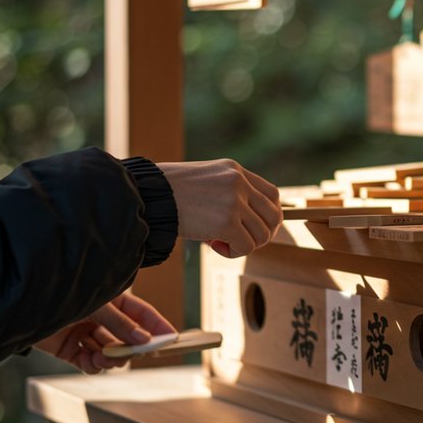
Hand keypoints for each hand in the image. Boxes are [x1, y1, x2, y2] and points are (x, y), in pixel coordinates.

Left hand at [35, 292, 177, 373]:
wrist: (22, 304)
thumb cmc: (61, 293)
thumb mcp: (96, 305)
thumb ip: (120, 324)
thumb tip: (145, 341)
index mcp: (112, 299)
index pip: (143, 314)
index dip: (159, 326)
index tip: (173, 340)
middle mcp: (101, 318)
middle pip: (128, 338)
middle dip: (132, 347)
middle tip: (136, 354)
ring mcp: (86, 334)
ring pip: (111, 353)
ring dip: (112, 358)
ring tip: (105, 357)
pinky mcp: (71, 350)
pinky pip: (91, 364)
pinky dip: (95, 365)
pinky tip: (92, 361)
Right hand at [158, 159, 281, 257]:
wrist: (147, 195)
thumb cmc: (169, 192)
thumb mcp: (206, 181)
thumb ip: (229, 193)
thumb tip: (248, 224)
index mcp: (235, 170)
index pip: (273, 195)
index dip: (268, 216)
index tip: (253, 227)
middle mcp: (239, 182)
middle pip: (274, 217)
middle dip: (261, 235)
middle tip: (238, 240)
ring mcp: (234, 201)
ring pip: (262, 235)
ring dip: (244, 245)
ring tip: (219, 242)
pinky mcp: (227, 222)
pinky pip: (246, 247)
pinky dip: (232, 253)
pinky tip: (213, 245)